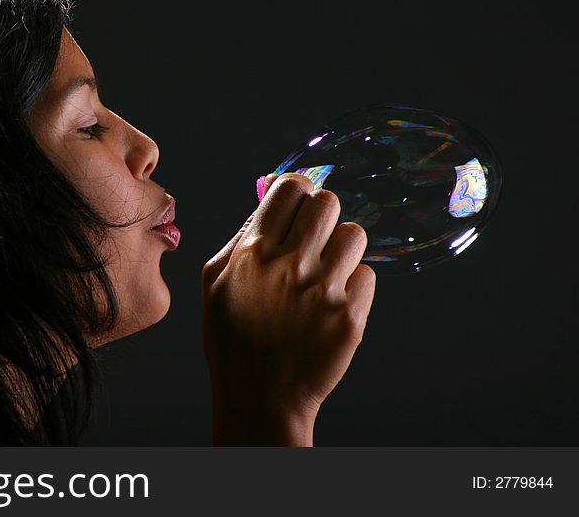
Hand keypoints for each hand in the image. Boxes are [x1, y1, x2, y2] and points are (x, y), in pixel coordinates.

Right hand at [201, 173, 375, 444]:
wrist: (259, 398)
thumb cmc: (232, 337)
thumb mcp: (217, 281)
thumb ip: (243, 234)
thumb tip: (269, 191)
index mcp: (253, 253)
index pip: (291, 188)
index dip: (296, 190)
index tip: (296, 202)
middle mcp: (290, 267)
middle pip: (328, 203)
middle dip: (320, 214)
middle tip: (312, 237)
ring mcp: (323, 292)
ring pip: (355, 234)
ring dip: (341, 247)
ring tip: (325, 270)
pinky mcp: (350, 317)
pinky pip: (368, 275)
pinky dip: (353, 284)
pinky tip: (331, 302)